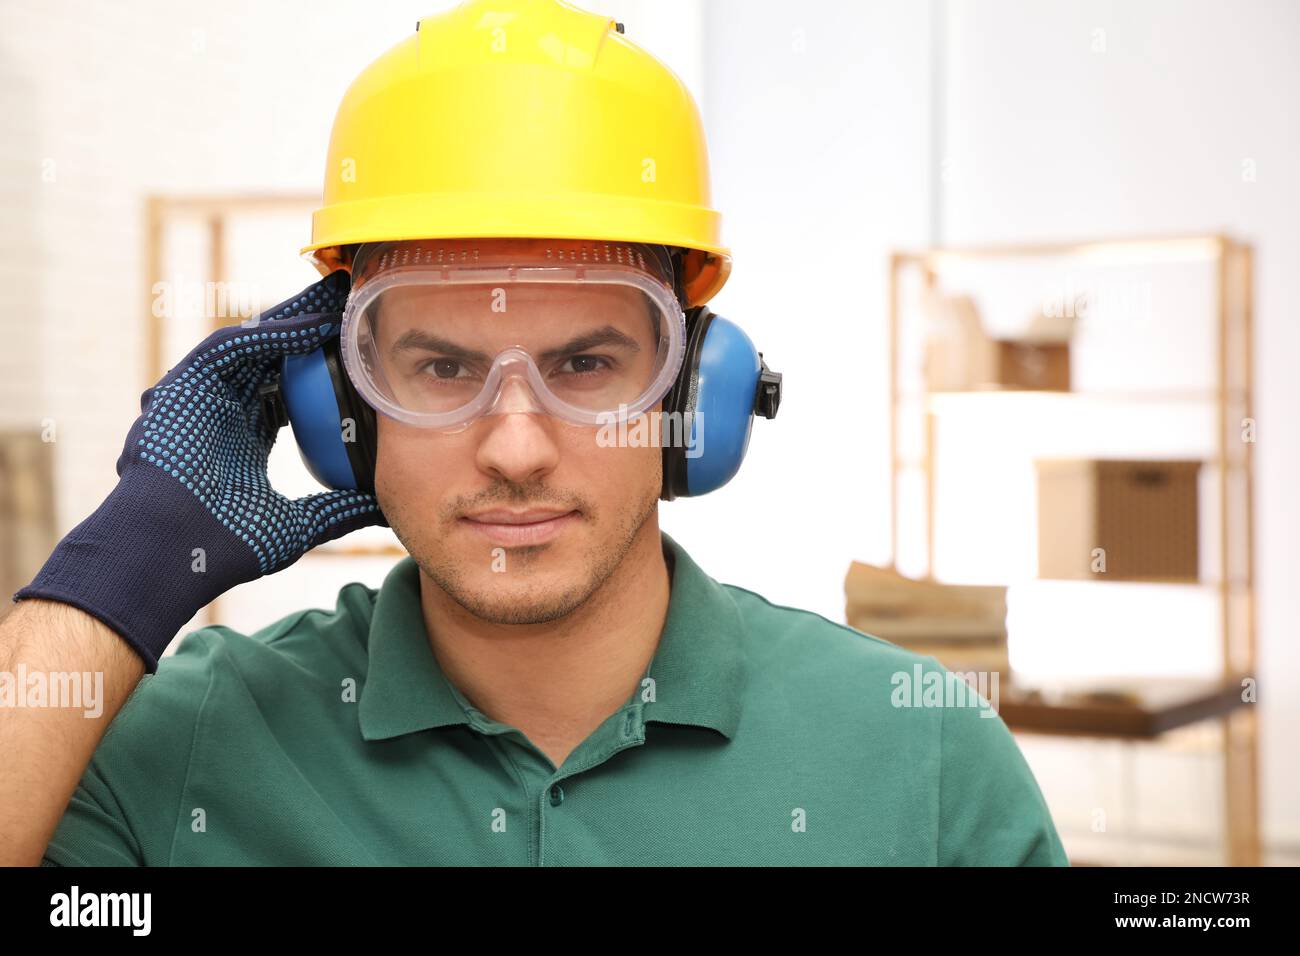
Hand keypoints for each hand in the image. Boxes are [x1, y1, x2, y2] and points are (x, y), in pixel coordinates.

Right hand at [13, 270, 383, 671]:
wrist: (172, 556)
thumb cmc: (224, 548)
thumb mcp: (299, 524)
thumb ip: (341, 510)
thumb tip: (387, 510)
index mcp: (243, 437)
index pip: (289, 388)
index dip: (322, 365)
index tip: (359, 348)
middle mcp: (222, 410)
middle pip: (273, 356)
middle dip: (310, 326)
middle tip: (350, 301)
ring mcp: (200, 397)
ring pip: (253, 343)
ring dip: (295, 318)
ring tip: (335, 297)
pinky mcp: (183, 388)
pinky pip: (231, 349)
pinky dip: (270, 336)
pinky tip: (309, 325)